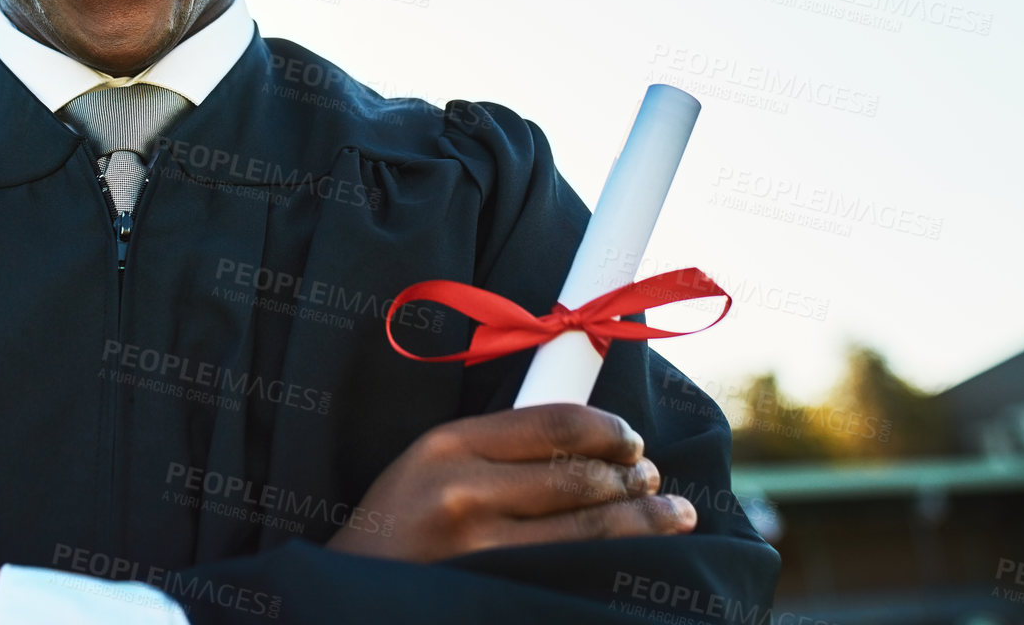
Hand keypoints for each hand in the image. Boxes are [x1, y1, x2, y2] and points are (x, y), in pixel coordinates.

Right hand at [325, 404, 695, 562]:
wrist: (350, 600)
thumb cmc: (398, 529)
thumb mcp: (428, 468)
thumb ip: (495, 449)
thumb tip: (591, 442)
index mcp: (446, 445)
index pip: (553, 423)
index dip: (608, 429)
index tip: (633, 440)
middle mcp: (461, 493)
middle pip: (578, 476)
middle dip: (633, 479)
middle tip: (657, 483)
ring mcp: (478, 552)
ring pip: (587, 529)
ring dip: (643, 521)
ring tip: (673, 517)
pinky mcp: (495, 595)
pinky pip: (574, 577)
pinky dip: (614, 568)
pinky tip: (640, 567)